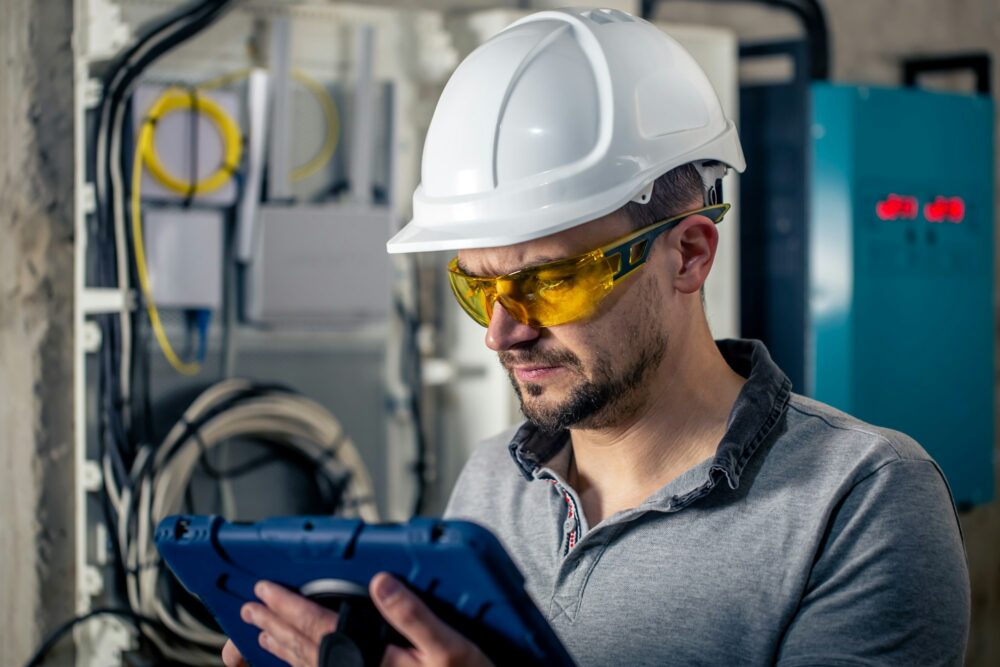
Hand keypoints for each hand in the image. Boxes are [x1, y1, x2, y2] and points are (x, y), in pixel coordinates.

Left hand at [223, 574, 493, 666]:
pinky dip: (299, 665)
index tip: (265, 591)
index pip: (319, 628)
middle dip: (276, 625)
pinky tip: (295, 660)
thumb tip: (381, 583)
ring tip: (262, 633)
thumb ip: (413, 613)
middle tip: (250, 609)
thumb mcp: (449, 645)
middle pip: (305, 648)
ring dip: (281, 648)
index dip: (289, 607)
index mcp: (375, 659)